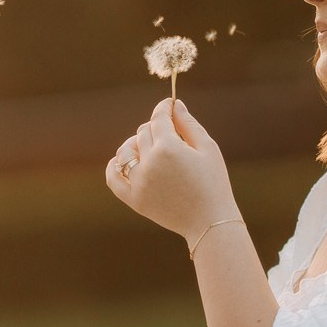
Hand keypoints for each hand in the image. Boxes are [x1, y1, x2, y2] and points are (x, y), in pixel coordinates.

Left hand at [105, 99, 237, 240]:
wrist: (209, 222)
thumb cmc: (214, 183)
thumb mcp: (208, 148)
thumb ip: (188, 124)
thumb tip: (174, 105)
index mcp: (169, 148)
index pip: (158, 118)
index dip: (163, 108)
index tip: (168, 105)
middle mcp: (149, 163)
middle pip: (143, 133)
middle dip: (155, 127)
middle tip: (169, 132)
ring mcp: (139, 182)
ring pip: (126, 151)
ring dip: (135, 143)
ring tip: (149, 147)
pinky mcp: (134, 200)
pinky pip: (113, 178)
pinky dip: (115, 166)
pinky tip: (121, 160)